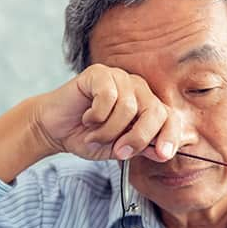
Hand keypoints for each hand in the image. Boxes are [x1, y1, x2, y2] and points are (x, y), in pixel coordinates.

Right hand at [33, 63, 181, 162]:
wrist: (56, 130)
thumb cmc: (87, 137)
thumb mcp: (118, 150)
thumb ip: (141, 149)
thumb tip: (162, 153)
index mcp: (147, 106)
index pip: (170, 117)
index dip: (170, 136)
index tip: (163, 154)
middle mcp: (138, 89)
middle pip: (154, 111)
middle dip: (138, 137)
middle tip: (119, 152)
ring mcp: (120, 78)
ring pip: (128, 107)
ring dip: (109, 130)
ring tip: (95, 134)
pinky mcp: (99, 73)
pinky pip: (108, 96)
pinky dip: (96, 115)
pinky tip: (87, 117)